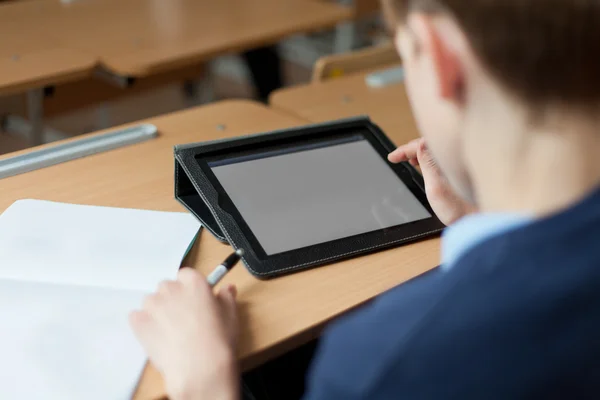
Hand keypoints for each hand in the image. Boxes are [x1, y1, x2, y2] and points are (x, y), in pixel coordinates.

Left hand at [130, 268, 238, 399]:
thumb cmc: (219, 341)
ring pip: (151, 302)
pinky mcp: (138, 322)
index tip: (194, 300)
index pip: (186, 275)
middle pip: (167, 287)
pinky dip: (144, 325)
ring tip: (170, 333)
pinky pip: (137, 317)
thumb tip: (226, 289)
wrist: (200, 368)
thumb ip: (226, 297)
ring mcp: (152, 304)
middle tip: (184, 319)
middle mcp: (171, 288)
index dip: (189, 288)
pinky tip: (157, 338)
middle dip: (173, 299)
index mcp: (194, 282)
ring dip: (158, 312)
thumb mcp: (231, 315)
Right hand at [388, 138, 475, 224]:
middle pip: (431, 143)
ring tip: (408, 160)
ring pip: (436, 149)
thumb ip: (428, 164)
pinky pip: (443, 157)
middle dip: (411, 149)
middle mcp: (456, 157)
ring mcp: (459, 164)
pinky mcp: (461, 171)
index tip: (392, 157)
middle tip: (396, 157)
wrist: (477, 221)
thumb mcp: (435, 187)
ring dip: (421, 152)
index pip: (423, 144)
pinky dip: (430, 158)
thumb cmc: (458, 209)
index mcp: (450, 158)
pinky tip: (425, 164)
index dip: (405, 149)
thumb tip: (421, 144)